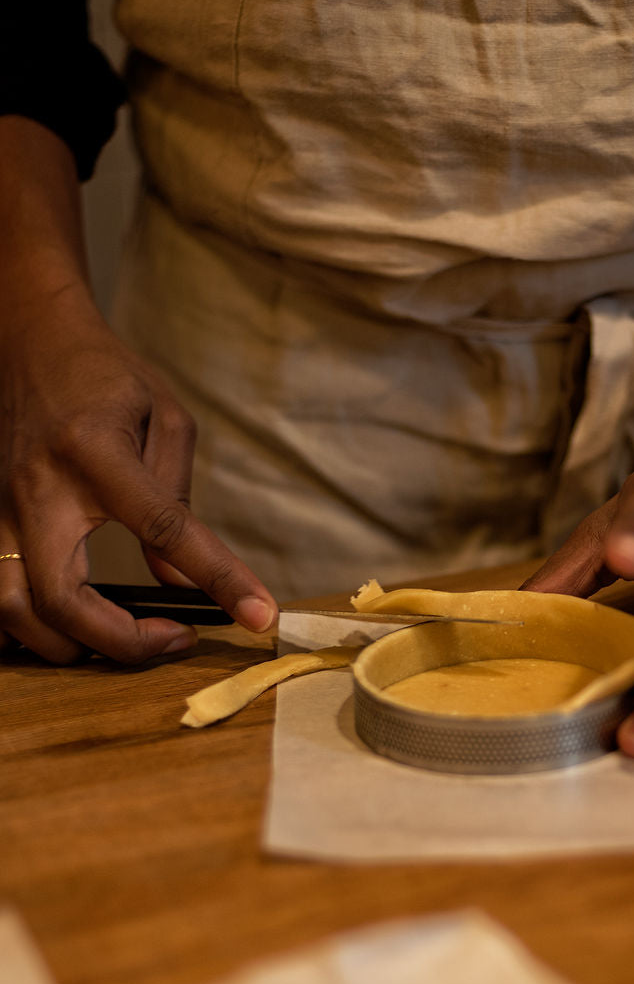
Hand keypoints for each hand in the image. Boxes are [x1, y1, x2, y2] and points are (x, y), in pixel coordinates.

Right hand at [0, 292, 276, 662]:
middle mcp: (37, 488)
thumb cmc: (105, 377)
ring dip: (67, 646)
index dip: (218, 578)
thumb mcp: (165, 419)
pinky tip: (63, 632)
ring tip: (118, 642)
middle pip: (60, 598)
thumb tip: (181, 581)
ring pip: (11, 610)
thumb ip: (177, 501)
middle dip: (119, 642)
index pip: (164, 529)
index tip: (259, 615)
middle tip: (172, 640)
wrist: (29, 338)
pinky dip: (21, 630)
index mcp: (96, 453)